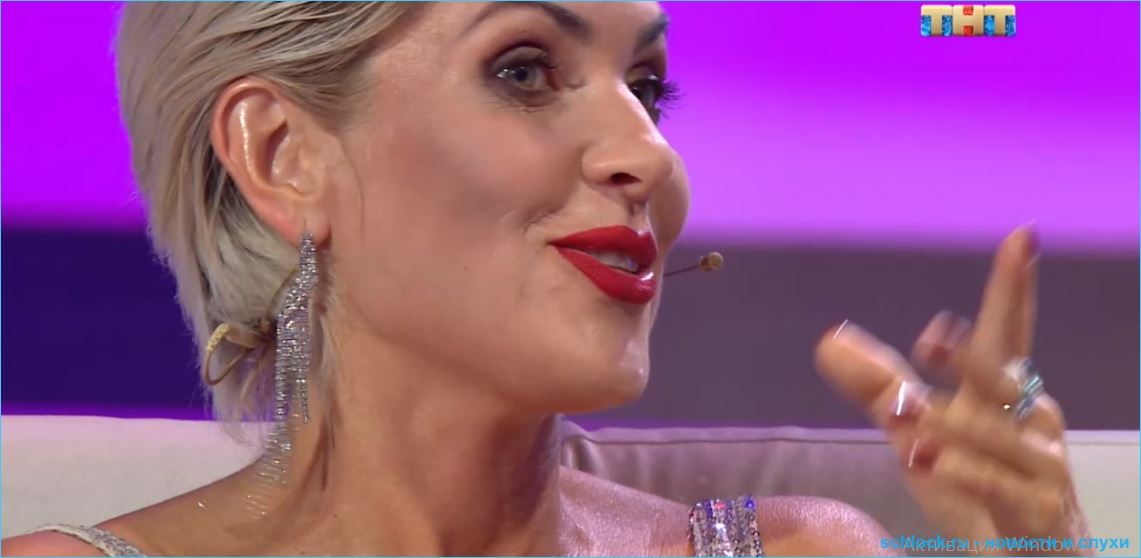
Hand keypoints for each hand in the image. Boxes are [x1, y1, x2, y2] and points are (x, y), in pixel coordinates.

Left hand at [814, 225, 1091, 555]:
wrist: (1026, 555)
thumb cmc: (979, 485)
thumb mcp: (920, 432)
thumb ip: (878, 387)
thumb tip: (828, 339)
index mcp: (1003, 392)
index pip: (1006, 331)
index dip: (1012, 285)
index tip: (1020, 236)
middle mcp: (1029, 420)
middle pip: (1002, 376)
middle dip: (969, 358)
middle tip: (930, 339)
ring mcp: (1039, 466)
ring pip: (996, 435)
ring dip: (951, 428)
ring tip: (907, 427)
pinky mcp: (1038, 511)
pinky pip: (1000, 486)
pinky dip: (965, 473)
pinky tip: (925, 461)